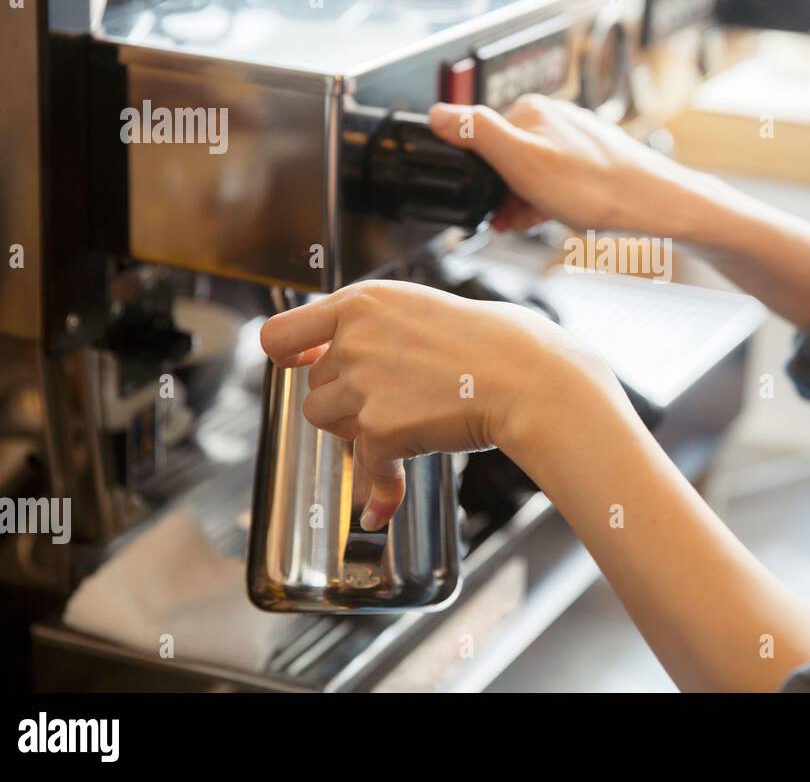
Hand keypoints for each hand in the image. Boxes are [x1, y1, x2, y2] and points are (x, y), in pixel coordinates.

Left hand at [259, 280, 604, 529]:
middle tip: (394, 400)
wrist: (528, 377)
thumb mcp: (423, 309)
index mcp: (362, 302)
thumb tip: (342, 357)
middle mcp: (354, 339)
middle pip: (313, 385)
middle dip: (345, 399)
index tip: (300, 364)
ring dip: (355, 430)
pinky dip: (379, 491)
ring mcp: (364, 384)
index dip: (287, 354)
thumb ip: (377, 329)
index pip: (280, 331)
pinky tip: (382, 506)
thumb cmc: (496, 342)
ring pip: (325, 421)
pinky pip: (366, 468)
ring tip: (402, 427)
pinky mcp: (380, 428)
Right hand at [427, 95, 701, 236]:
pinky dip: (547, 204)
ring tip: (532, 223)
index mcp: (530, 111)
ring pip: (530, 175)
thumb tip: (438, 113)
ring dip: (523, 203)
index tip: (487, 207)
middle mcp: (552, 119)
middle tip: (511, 222)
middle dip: (503, 195)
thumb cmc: (595, 187)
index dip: (480, 180)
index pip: (481, 141)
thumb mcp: (522, 161)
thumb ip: (477, 133)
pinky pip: (554, 183)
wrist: (655, 207)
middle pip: (505, 160)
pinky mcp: (591, 161)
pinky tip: (553, 219)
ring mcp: (573, 140)